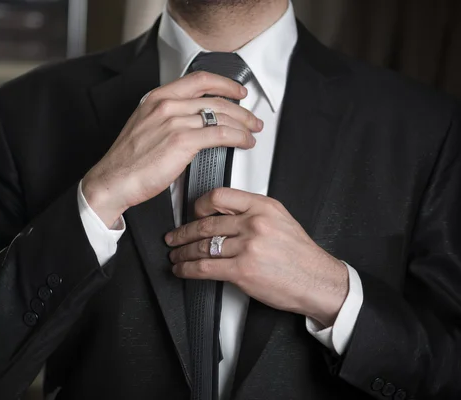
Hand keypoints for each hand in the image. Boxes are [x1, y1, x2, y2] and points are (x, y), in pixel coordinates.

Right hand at [82, 71, 263, 226]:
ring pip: (221, 116)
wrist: (113, 180)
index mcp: (157, 98)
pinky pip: (220, 134)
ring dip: (243, 124)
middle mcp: (166, 105)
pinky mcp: (182, 141)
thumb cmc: (127, 161)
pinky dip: (238, 137)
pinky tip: (243, 142)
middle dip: (241, 109)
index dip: (224, 83)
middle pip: (215, 99)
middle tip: (252, 118)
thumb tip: (195, 121)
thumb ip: (168, 118)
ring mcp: (174, 121)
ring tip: (252, 132)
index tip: (237, 91)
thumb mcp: (145, 127)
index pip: (199, 80)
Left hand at [165, 187, 348, 326]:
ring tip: (175, 256)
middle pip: (206, 223)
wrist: (318, 282)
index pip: (220, 196)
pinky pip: (204, 267)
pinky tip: (182, 269)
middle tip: (173, 237)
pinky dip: (187, 269)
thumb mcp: (281, 221)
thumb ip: (253, 214)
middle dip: (183, 232)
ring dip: (182, 253)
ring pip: (202, 246)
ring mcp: (248, 246)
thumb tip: (223, 216)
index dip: (199, 205)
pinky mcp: (242, 270)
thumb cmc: (301, 256)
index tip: (192, 213)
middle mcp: (254, 223)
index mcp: (263, 206)